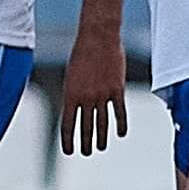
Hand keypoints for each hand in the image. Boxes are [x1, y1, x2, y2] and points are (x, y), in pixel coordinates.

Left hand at [60, 26, 127, 155]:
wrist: (98, 37)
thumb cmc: (81, 53)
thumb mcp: (71, 75)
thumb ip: (73, 94)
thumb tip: (76, 111)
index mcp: (70, 95)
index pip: (67, 125)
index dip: (68, 141)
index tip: (70, 152)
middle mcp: (85, 98)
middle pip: (86, 128)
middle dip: (85, 143)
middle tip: (87, 152)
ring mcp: (102, 95)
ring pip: (102, 124)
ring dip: (101, 138)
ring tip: (100, 148)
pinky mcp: (117, 90)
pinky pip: (119, 112)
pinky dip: (121, 125)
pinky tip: (121, 134)